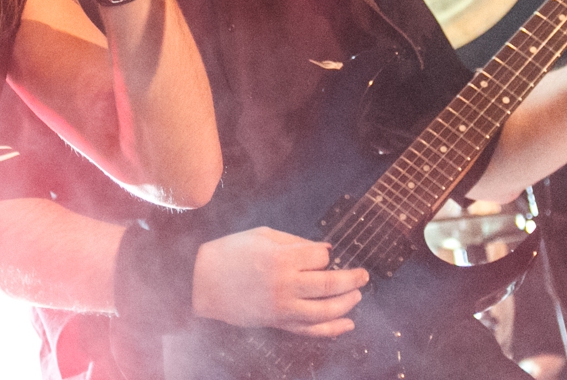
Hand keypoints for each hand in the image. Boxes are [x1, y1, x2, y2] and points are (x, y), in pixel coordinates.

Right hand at [192, 227, 368, 336]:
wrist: (202, 282)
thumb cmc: (230, 253)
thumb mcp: (261, 235)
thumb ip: (294, 241)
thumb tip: (324, 251)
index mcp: (280, 258)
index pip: (319, 257)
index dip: (326, 254)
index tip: (324, 254)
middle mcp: (285, 284)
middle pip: (329, 283)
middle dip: (351, 279)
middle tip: (364, 276)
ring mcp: (282, 307)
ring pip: (325, 310)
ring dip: (347, 303)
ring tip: (357, 295)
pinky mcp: (278, 322)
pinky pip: (310, 330)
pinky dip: (332, 330)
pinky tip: (347, 324)